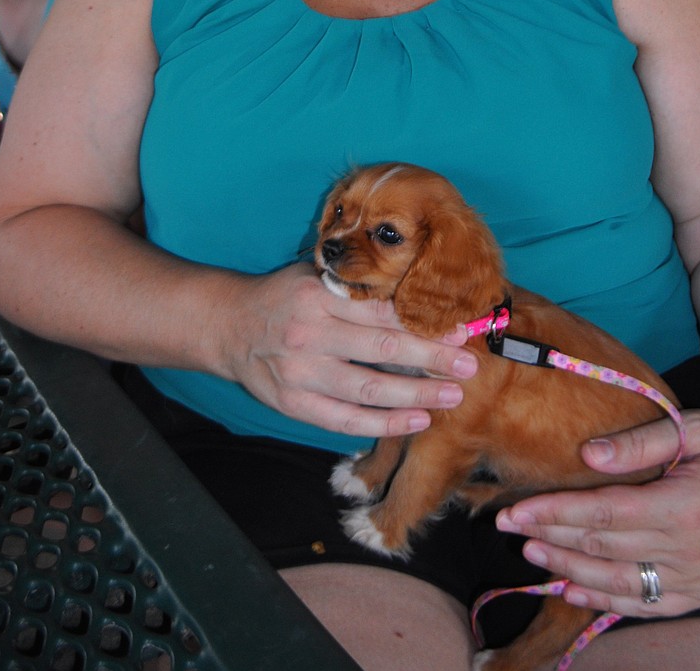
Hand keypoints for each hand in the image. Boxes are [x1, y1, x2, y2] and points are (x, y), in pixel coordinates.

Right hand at [217, 262, 477, 436]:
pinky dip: (383, 423)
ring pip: (369, 389)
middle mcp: (310, 333)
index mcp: (319, 294)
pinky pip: (345, 419)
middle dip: (432, 358)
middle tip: (469, 366)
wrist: (230, 326)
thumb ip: (359, 288)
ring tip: (451, 397)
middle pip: (383, 349)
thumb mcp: (317, 277)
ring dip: (416, 395)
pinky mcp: (293, 404)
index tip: (460, 328)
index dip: (424, 321)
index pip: (383, 309)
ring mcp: (301, 372)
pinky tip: (416, 420)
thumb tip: (421, 300)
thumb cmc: (286, 297)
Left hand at [494, 408, 699, 618]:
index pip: (604, 515)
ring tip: (531, 553)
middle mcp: (689, 552)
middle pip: (604, 549)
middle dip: (550, 537)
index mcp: (684, 507)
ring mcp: (696, 579)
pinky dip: (606, 602)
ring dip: (570, 570)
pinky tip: (573, 591)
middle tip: (507, 528)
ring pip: (619, 583)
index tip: (514, 511)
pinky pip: (646, 605)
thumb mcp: (691, 428)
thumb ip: (639, 443)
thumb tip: (587, 454)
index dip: (555, 513)